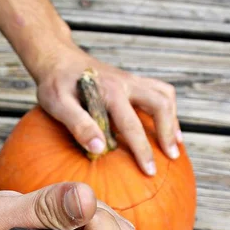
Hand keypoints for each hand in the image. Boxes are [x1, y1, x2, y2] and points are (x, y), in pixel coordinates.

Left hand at [33, 41, 182, 175]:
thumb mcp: (57, 104)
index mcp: (108, 91)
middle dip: (168, 132)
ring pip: (165, 95)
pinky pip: (160, 91)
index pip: (131, 125)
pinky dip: (168, 109)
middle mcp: (125, 83)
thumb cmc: (55, 84)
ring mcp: (131, 80)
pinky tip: (168, 126)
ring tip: (175, 144)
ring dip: (173, 119)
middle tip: (171, 157)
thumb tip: (100, 148)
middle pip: (160, 104)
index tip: (149, 171)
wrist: (57, 58)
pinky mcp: (133, 81)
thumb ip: (78, 124)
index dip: (142, 150)